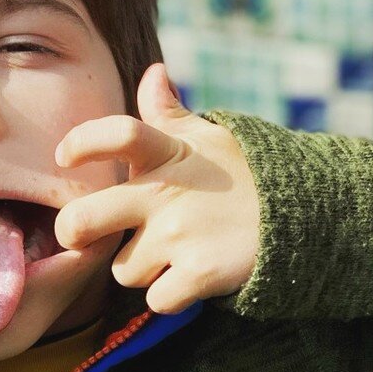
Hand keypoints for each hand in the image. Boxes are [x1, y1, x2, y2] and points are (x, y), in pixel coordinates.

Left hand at [54, 63, 258, 315]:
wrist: (307, 213)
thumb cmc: (243, 176)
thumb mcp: (208, 138)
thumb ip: (168, 112)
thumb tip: (153, 72)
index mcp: (168, 153)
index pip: (117, 134)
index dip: (81, 143)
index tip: (64, 157)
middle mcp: (169, 193)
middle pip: (82, 221)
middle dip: (73, 233)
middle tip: (84, 234)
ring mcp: (183, 235)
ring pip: (123, 270)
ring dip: (143, 269)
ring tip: (173, 254)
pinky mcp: (202, 273)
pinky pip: (157, 300)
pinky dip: (172, 296)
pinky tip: (192, 278)